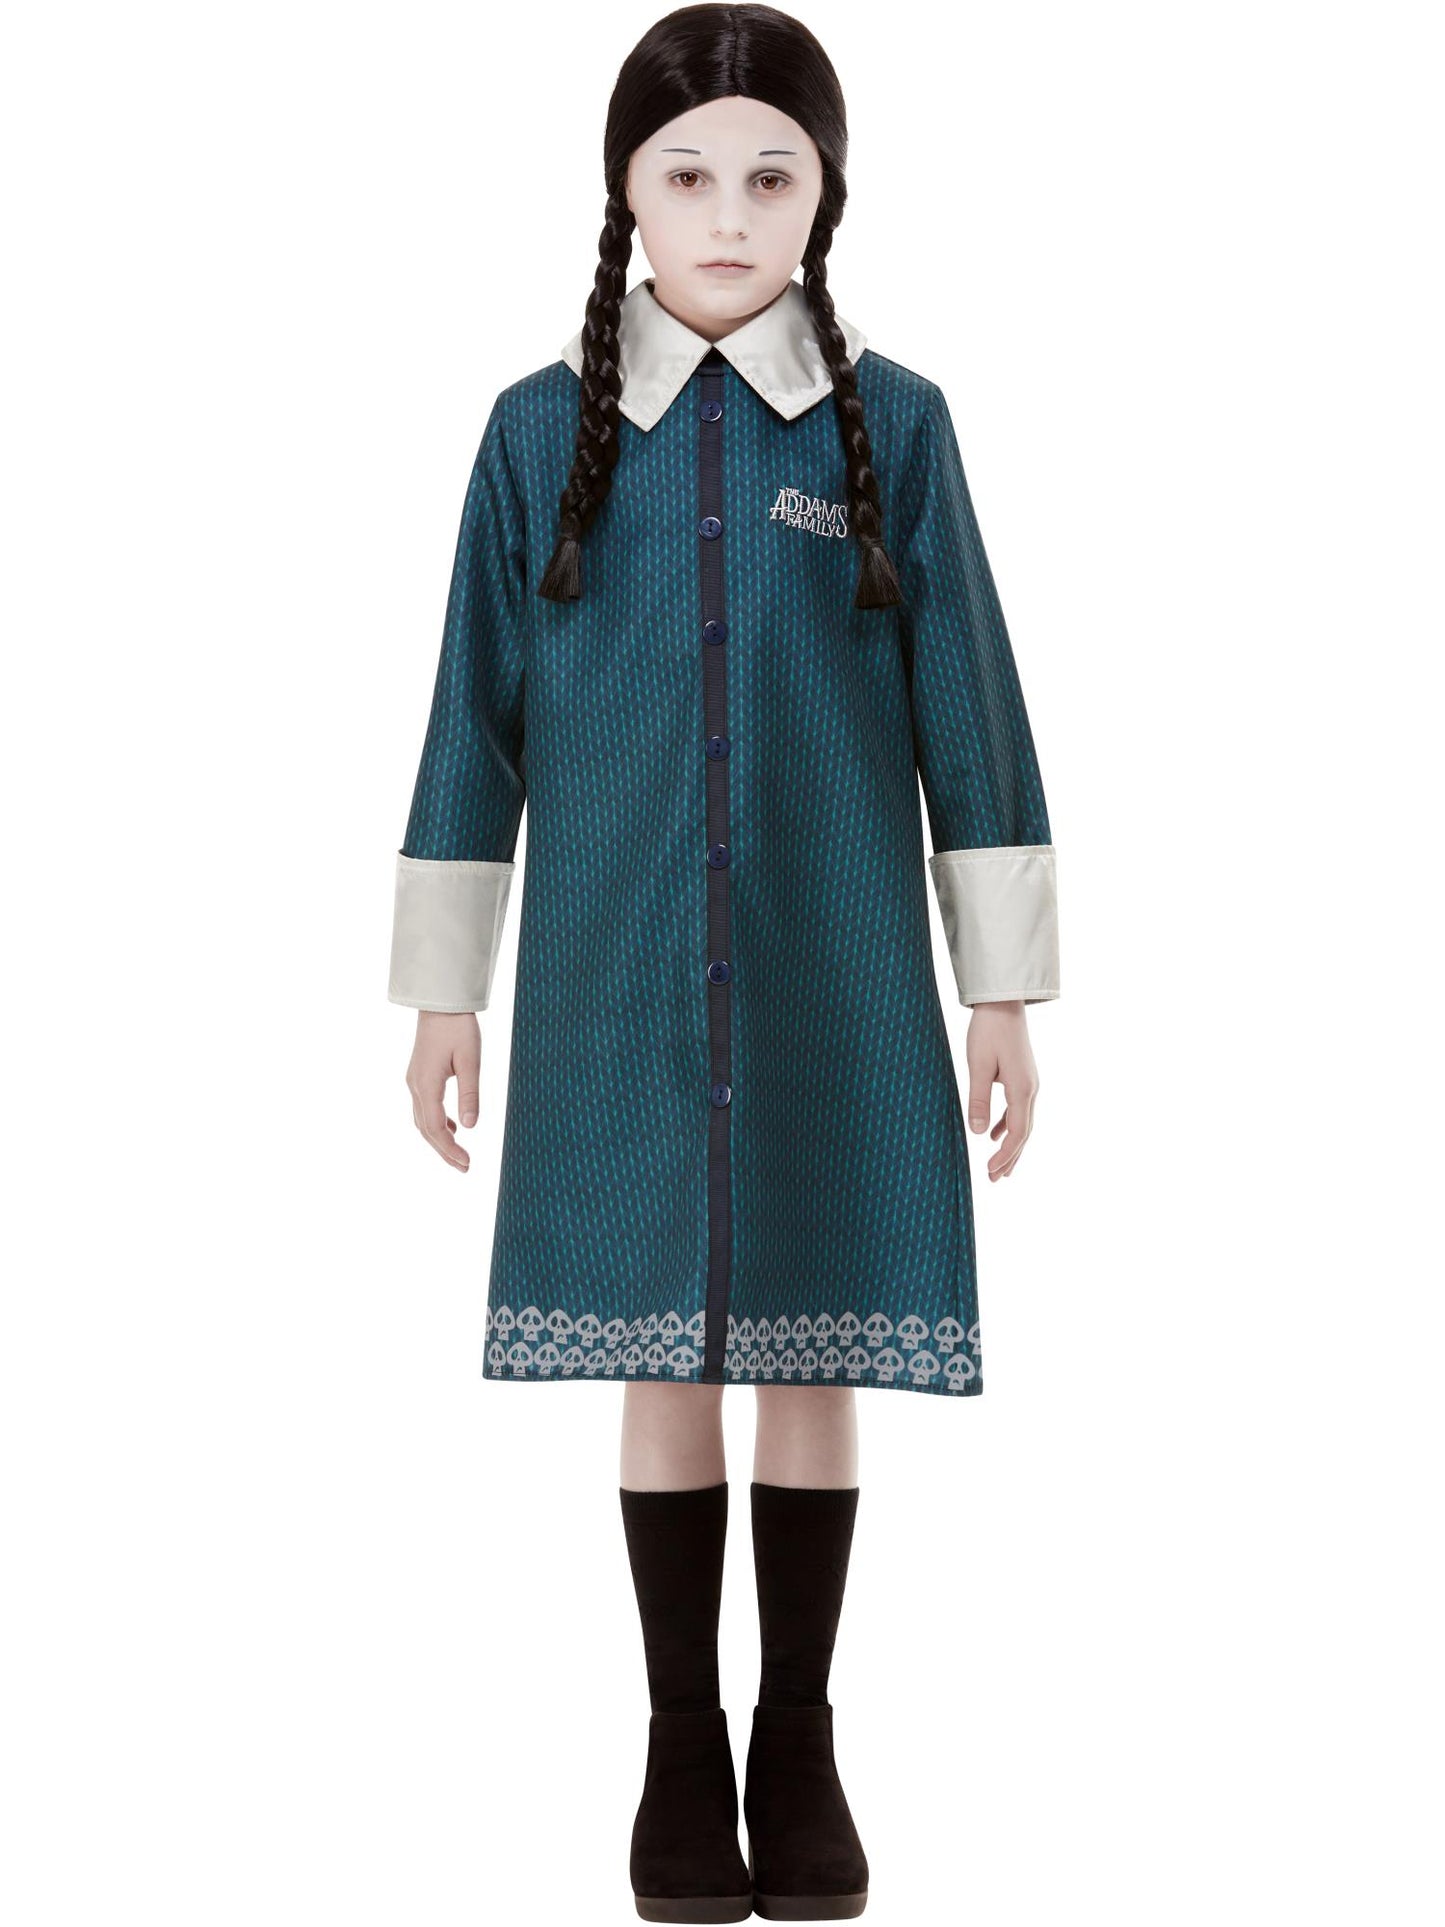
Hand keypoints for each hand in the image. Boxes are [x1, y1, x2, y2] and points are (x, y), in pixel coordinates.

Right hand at [406, 1011, 481, 1169]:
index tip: (467, 1163)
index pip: (436, 1128)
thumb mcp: (470, 1060)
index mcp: (426, 1085)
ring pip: (423, 1121)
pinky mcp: (418, 1076)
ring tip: (458, 1156)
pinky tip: (453, 1127)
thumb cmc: (458, 1028)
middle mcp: (415, 1086)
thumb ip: (470, 1094)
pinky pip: (424, 1108)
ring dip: (439, 1140)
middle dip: (444, 1151)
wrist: (439, 1002)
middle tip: (464, 1168)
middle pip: (426, 1130)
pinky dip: (436, 1123)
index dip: (450, 1149)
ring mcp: (414, 1081)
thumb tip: (471, 1126)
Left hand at [964, 1000, 1038, 1181]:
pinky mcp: (1022, 1076)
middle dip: (1010, 1158)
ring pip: (1022, 1122)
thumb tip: (977, 1133)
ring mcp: (1029, 1083)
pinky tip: (994, 1133)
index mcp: (1022, 1090)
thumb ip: (978, 1100)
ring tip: (999, 1167)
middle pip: (1023, 1133)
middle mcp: (1031, 1089)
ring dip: (1010, 1145)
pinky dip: (1007, 1125)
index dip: (1005, 1156)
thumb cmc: (988, 1032)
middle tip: (996, 1179)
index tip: (990, 1172)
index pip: (1017, 1133)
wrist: (1003, 1003)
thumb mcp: (978, 1066)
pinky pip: (1018, 1109)